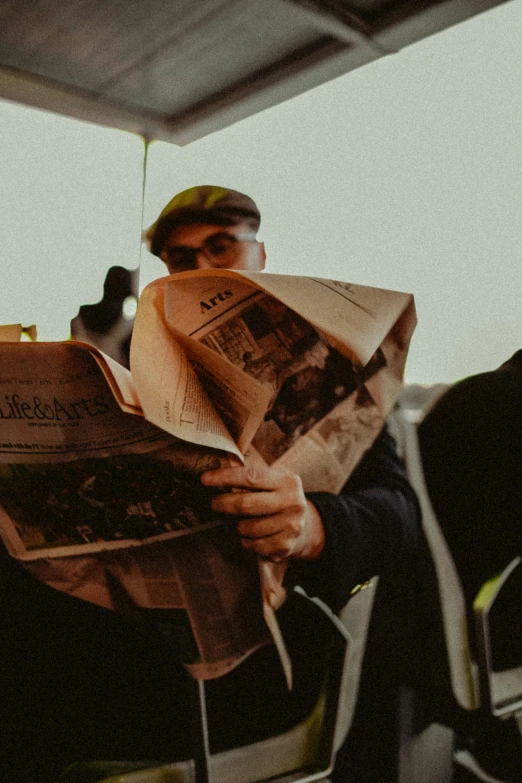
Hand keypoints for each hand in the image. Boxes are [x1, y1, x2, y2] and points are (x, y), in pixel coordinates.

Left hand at [200, 462, 324, 561]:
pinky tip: (249, 536)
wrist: (305, 528)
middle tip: (213, 504)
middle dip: (223, 504)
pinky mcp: (285, 545)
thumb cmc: (279, 500)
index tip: (204, 479)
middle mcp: (292, 502)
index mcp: (287, 481)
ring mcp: (291, 525)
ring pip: (247, 527)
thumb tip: (214, 477)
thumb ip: (251, 479)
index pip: (250, 477)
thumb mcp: (273, 483)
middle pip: (246, 504)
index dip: (225, 478)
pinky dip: (245, 541)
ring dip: (236, 526)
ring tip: (238, 522)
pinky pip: (252, 545)